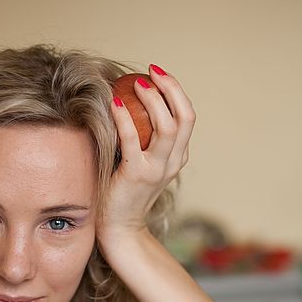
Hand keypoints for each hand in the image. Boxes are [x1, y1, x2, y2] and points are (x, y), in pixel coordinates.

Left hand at [100, 64, 195, 250]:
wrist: (118, 229)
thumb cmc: (122, 193)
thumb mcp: (141, 164)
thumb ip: (144, 141)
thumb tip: (128, 103)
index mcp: (178, 157)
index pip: (187, 117)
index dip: (176, 92)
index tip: (158, 75)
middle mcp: (173, 162)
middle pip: (185, 117)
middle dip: (171, 89)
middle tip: (151, 72)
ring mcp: (157, 170)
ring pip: (168, 126)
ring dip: (153, 99)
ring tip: (136, 84)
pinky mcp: (137, 175)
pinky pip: (132, 139)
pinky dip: (124, 117)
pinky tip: (113, 103)